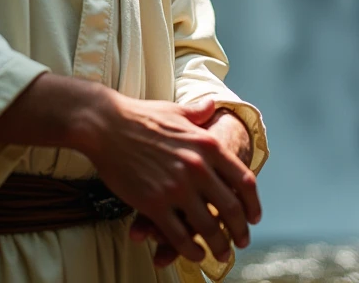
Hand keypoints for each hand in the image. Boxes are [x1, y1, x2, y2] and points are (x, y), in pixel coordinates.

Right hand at [129, 105, 255, 266]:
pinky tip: (194, 253)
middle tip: (241, 241)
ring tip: (220, 254)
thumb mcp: (176, 110)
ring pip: (208, 228)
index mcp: (207, 144)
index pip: (243, 181)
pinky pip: (180, 236)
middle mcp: (197, 167)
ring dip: (218, 246)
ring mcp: (176, 187)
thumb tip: (213, 105)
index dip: (252, 204)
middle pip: (231, 209)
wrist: (105, 124)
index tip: (253, 217)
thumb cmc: (140, 115)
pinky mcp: (154, 203)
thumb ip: (198, 113)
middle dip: (240, 231)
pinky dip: (191, 250)